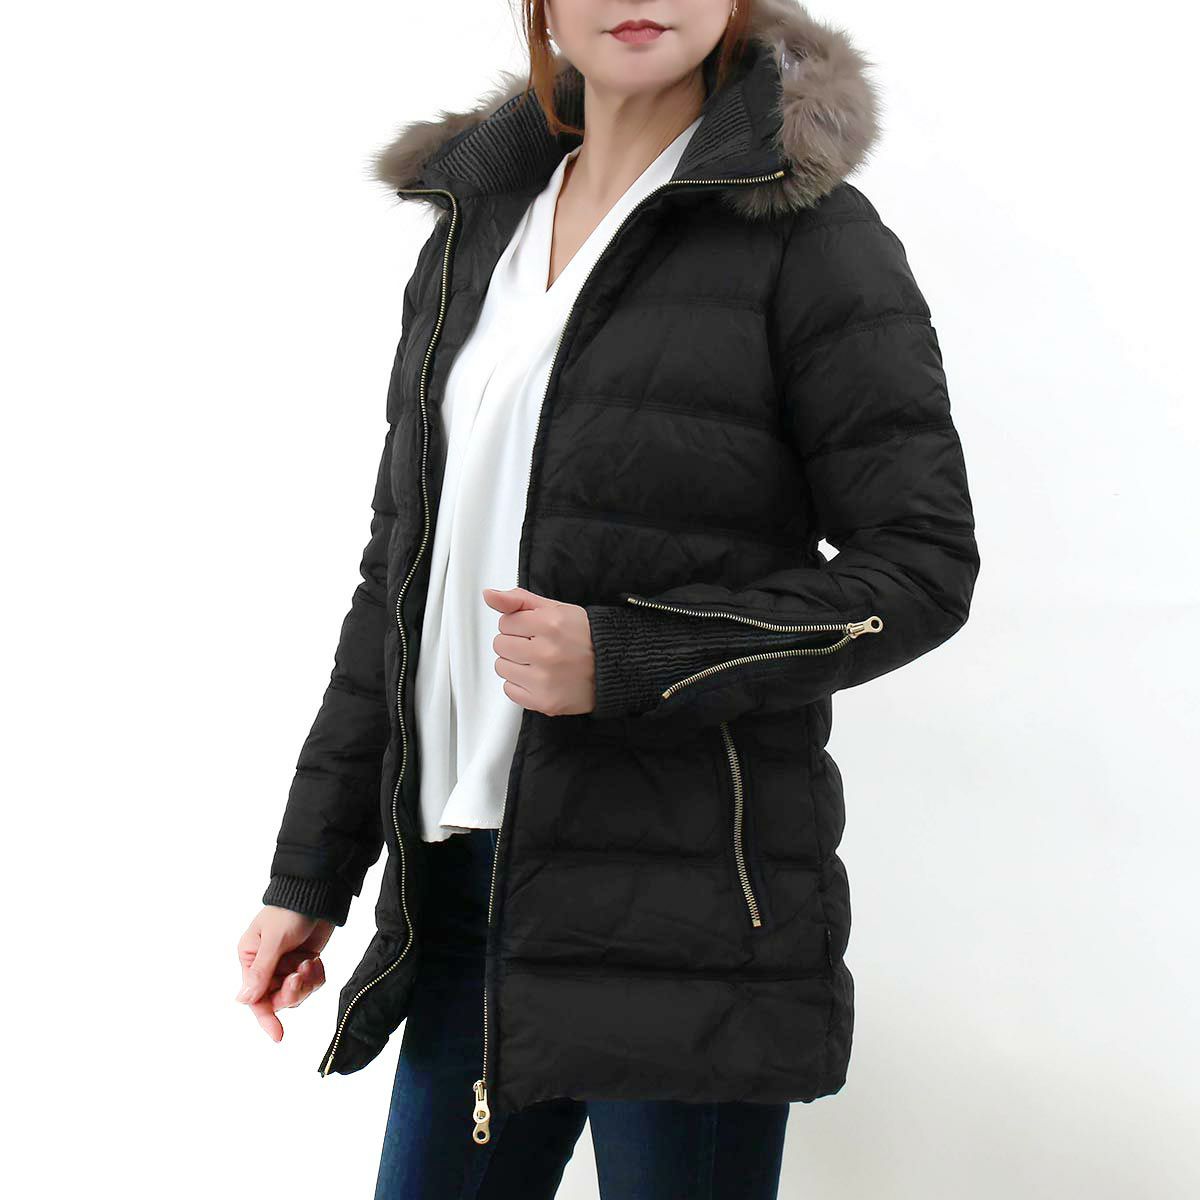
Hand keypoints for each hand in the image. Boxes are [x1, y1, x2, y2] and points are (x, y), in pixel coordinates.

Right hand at [235, 906, 333, 1040]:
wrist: (319, 893)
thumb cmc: (290, 910)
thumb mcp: (274, 940)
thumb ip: (261, 971)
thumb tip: (242, 1001)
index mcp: (251, 959)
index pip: (255, 997)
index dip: (266, 1018)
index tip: (278, 1035)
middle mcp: (267, 966)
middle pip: (278, 998)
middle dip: (292, 992)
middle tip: (300, 974)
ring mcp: (287, 965)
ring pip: (297, 993)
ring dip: (306, 982)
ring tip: (310, 961)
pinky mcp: (306, 962)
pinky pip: (311, 983)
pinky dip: (316, 975)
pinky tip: (316, 959)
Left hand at [482, 586, 595, 716]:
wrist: (612, 667)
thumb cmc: (584, 637)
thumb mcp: (555, 609)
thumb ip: (519, 600)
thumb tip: (489, 595)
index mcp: (549, 624)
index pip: (505, 622)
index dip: (519, 624)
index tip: (535, 630)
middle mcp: (546, 652)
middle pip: (500, 644)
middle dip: (515, 643)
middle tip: (537, 645)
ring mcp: (544, 680)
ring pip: (501, 667)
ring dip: (515, 664)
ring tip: (538, 662)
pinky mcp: (544, 701)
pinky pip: (509, 690)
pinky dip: (520, 684)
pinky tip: (538, 677)